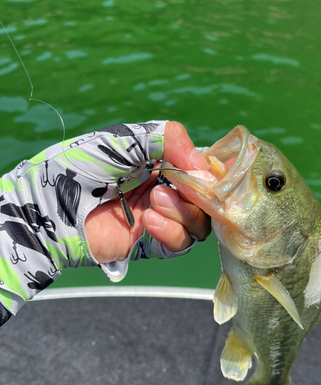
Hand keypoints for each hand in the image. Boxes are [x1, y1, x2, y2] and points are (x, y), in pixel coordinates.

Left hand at [85, 122, 210, 262]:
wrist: (48, 209)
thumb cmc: (80, 167)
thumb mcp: (124, 139)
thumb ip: (168, 140)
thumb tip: (203, 165)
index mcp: (159, 162)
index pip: (200, 168)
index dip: (210, 171)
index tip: (209, 172)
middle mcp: (163, 189)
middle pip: (205, 198)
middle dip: (198, 193)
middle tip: (180, 187)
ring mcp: (157, 218)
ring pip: (198, 222)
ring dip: (184, 211)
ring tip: (154, 200)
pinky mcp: (148, 244)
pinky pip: (179, 244)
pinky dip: (172, 232)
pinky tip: (149, 220)